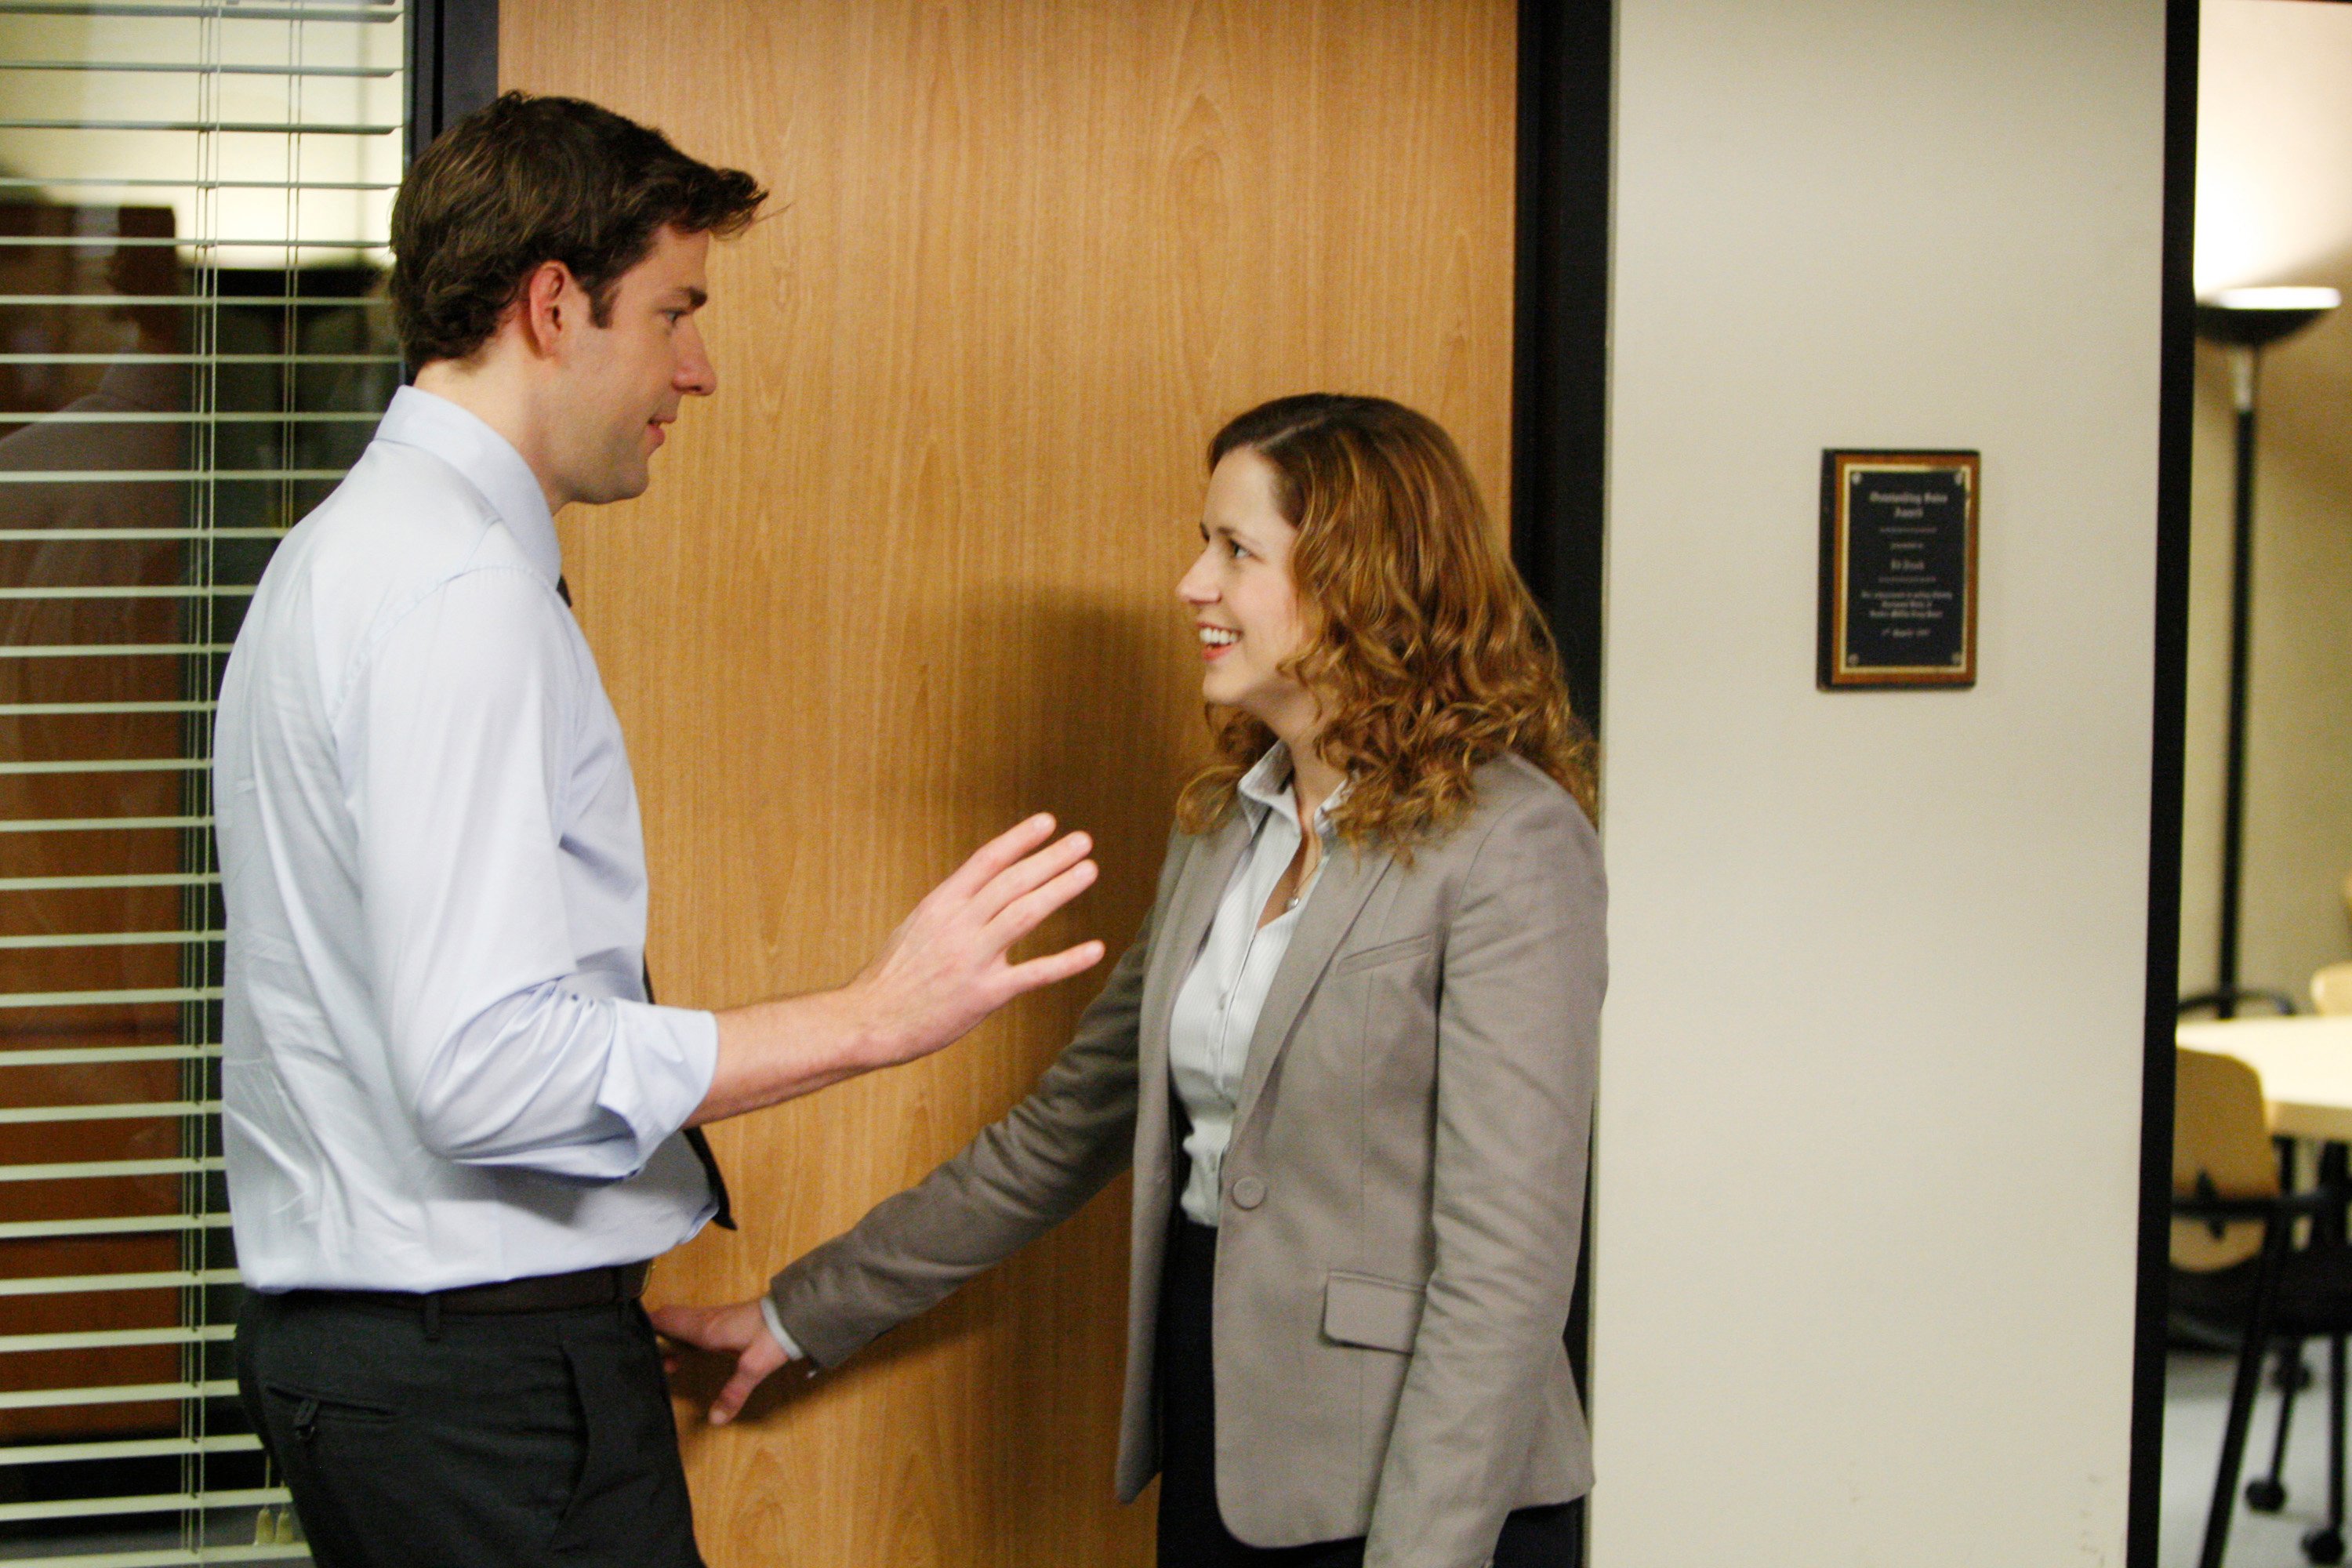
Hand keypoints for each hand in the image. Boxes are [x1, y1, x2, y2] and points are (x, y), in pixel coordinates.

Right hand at [651, 1298, 790, 1425]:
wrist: (797, 1314)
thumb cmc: (773, 1336)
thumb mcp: (753, 1368)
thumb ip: (733, 1393)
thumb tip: (714, 1419)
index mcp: (705, 1327)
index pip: (665, 1318)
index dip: (646, 1327)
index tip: (635, 1343)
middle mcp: (706, 1318)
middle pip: (669, 1318)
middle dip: (656, 1336)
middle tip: (657, 1364)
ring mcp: (717, 1316)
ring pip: (682, 1320)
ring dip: (671, 1337)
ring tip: (671, 1364)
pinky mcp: (727, 1319)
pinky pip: (696, 1323)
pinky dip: (685, 1335)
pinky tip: (692, 1352)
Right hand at [846, 813, 1105, 1068]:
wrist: (869, 1021)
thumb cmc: (892, 977)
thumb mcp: (916, 927)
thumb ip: (952, 908)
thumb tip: (982, 888)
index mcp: (939, 905)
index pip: (986, 861)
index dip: (1019, 839)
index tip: (1047, 822)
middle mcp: (958, 925)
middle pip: (1012, 882)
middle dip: (1050, 858)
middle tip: (1083, 841)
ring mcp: (972, 958)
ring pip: (1025, 914)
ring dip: (1061, 889)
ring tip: (1088, 870)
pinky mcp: (984, 994)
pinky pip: (1034, 974)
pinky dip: (1068, 960)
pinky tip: (1095, 949)